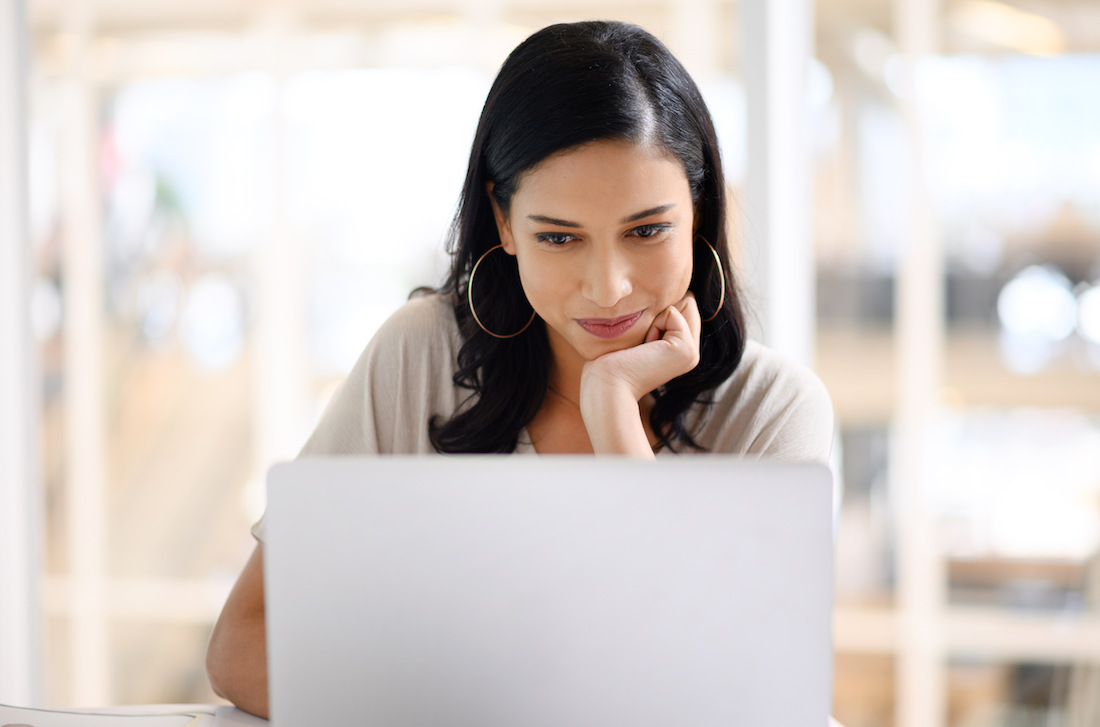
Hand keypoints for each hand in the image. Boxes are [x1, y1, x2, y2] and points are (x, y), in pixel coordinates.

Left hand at [580, 292, 701, 402]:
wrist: (606, 386)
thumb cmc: (608, 362)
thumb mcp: (634, 334)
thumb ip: (652, 317)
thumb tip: (662, 294)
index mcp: (680, 349)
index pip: (680, 304)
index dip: (656, 311)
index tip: (639, 340)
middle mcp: (691, 351)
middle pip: (686, 301)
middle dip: (659, 311)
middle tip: (642, 343)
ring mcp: (691, 352)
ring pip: (683, 302)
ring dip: (655, 318)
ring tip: (643, 345)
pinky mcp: (686, 349)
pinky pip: (672, 312)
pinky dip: (653, 324)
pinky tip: (645, 348)